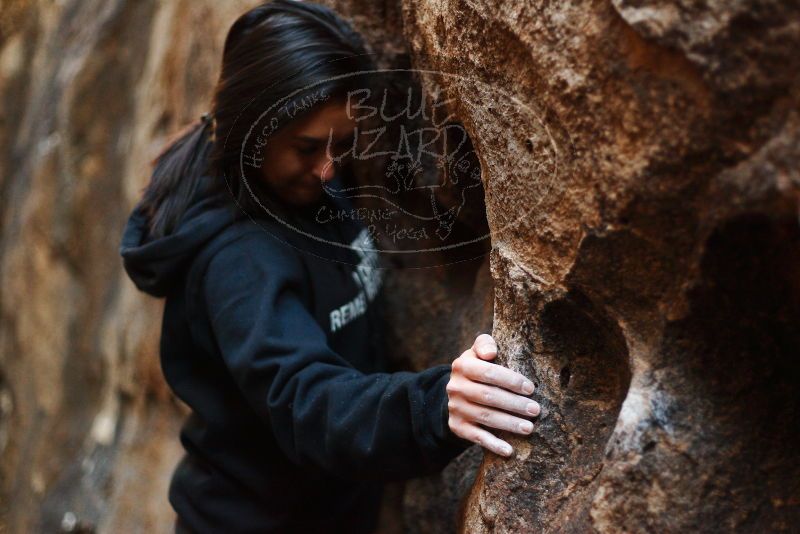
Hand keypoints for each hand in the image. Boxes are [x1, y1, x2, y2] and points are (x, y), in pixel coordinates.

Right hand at [446, 333, 539, 456]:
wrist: (457, 390)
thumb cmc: (478, 367)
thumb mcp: (477, 352)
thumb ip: (484, 344)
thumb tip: (491, 352)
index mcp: (462, 366)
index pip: (489, 373)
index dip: (511, 380)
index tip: (531, 388)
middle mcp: (455, 387)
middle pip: (489, 396)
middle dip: (515, 404)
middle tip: (536, 410)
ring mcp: (455, 408)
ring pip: (485, 417)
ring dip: (509, 424)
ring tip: (529, 428)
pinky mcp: (457, 426)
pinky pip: (476, 437)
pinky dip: (493, 445)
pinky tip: (509, 450)